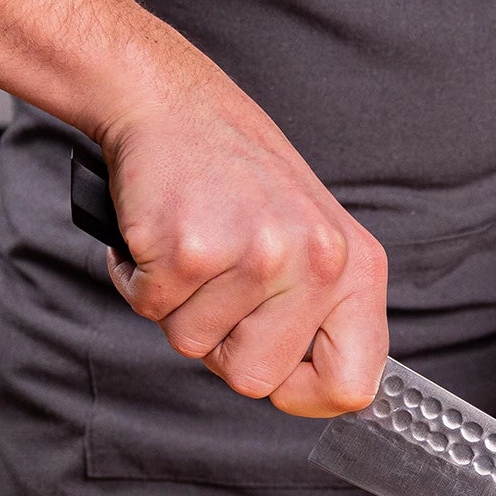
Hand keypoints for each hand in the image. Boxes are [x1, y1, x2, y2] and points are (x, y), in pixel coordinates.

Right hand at [0, 0, 387, 415]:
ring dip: (177, 306)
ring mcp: (256, 255)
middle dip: (222, 345)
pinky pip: (150, 310)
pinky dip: (138, 279)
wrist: (171, 101)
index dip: (304, 394)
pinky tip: (158, 234)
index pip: (354, 386)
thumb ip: (322, 314)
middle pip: (257, 381)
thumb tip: (324, 393)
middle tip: (217, 284)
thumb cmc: (237, 177)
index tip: (276, 366)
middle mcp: (317, 262)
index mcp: (357, 267)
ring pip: (194, 348)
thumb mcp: (311, 240)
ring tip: (192, 246)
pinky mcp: (191, 248)